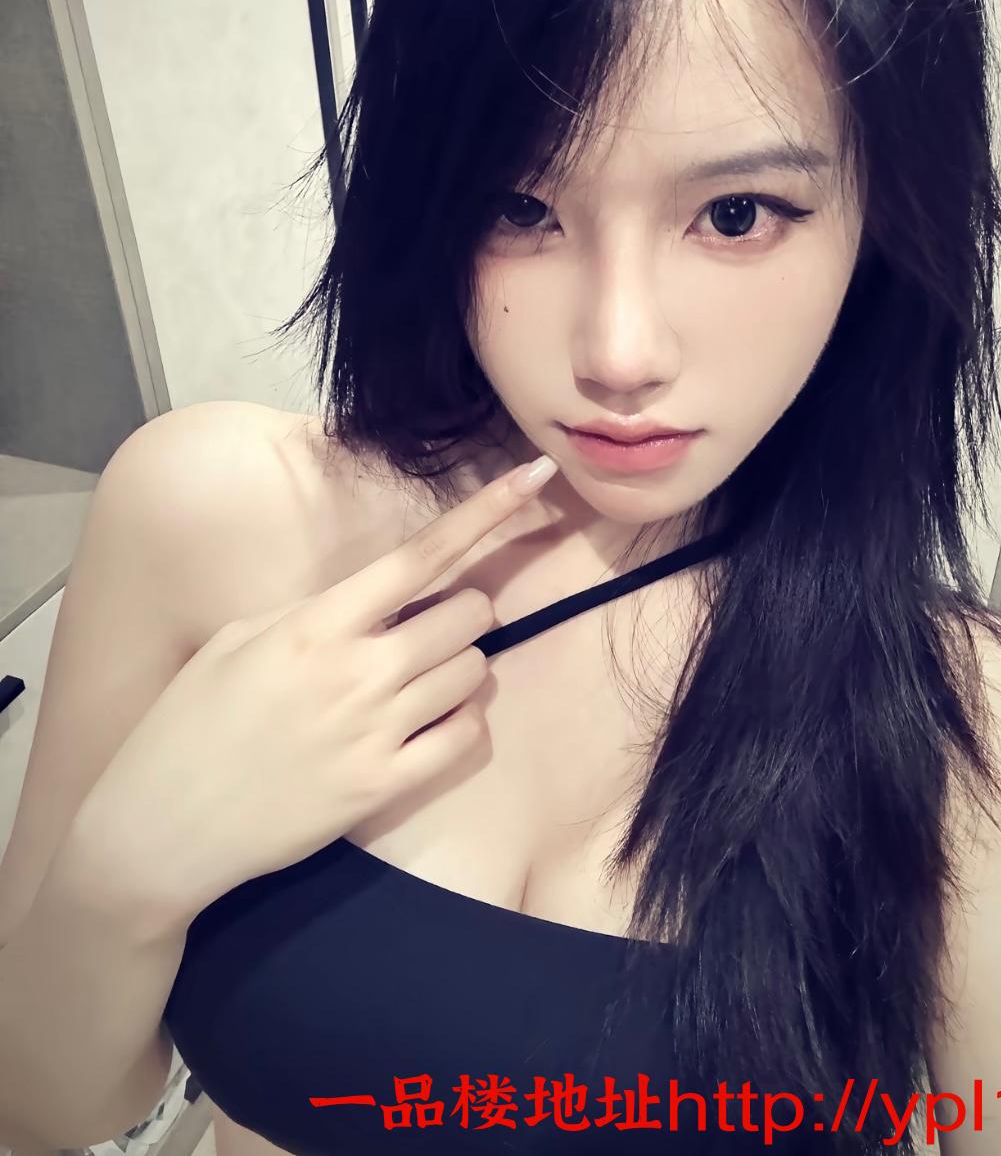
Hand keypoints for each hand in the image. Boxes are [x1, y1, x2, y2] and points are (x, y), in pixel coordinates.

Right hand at [69, 454, 559, 926]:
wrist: (160, 829)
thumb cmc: (189, 724)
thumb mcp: (239, 641)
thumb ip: (314, 612)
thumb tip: (374, 599)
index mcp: (317, 623)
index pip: (421, 555)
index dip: (488, 511)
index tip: (536, 474)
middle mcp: (356, 671)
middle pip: (468, 615)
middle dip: (463, 614)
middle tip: (428, 631)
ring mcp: (375, 732)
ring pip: (473, 673)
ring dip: (460, 668)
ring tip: (416, 682)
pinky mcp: (384, 787)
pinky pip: (466, 737)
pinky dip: (461, 723)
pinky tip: (429, 724)